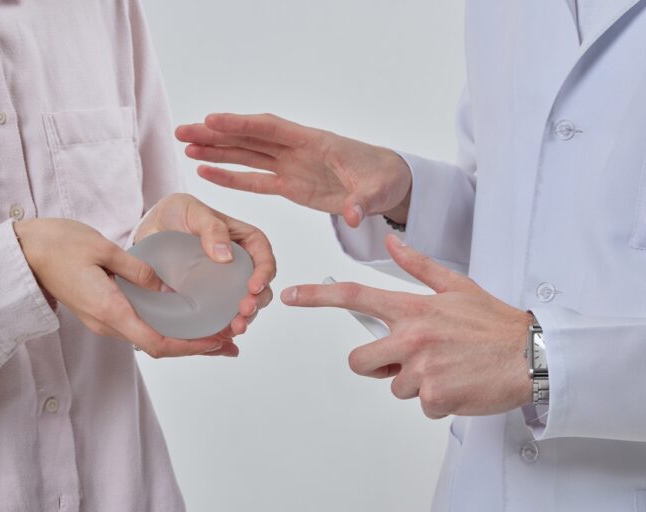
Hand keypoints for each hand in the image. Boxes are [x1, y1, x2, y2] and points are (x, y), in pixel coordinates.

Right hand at [14, 218, 236, 357]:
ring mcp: (104, 321)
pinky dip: (168, 329)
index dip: (191, 346)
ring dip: (185, 340)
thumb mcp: (103, 249)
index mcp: (110, 310)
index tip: (218, 340)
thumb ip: (137, 270)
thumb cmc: (58, 246)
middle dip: (196, 347)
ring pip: (152, 339)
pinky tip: (186, 321)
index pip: (157, 341)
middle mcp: (108, 324)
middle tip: (230, 344)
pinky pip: (142, 328)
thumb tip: (166, 287)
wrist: (23, 254)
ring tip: (218, 335)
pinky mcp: (104, 313)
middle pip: (160, 346)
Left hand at [135, 193, 276, 355]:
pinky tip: (223, 337)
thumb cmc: (175, 213)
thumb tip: (226, 255)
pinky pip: (222, 317)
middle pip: (259, 286)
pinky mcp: (209, 300)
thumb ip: (212, 228)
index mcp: (243, 240)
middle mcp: (238, 265)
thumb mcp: (193, 211)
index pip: (263, 256)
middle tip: (244, 311)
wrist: (149, 231)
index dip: (264, 272)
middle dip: (257, 302)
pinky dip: (225, 329)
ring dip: (245, 319)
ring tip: (235, 328)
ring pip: (244, 305)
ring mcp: (225, 285)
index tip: (253, 286)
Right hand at [175, 113, 412, 226]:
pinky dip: (231, 176)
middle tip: (183, 131)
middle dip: (216, 134)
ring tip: (186, 147)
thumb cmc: (385, 178)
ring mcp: (291, 167)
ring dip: (216, 151)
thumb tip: (350, 215)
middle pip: (249, 138)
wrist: (390, 185)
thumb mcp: (377, 189)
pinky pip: (255, 179)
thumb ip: (361, 200)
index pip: (271, 129)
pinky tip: (206, 171)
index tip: (212, 121)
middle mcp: (296, 150)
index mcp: (314, 142)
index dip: (241, 124)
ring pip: (247, 155)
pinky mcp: (290, 186)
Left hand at [280, 235, 532, 417]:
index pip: (355, 297)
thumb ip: (418, 265)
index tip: (289, 296)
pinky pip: (421, 404)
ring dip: (415, 383)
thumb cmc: (494, 322)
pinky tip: (459, 383)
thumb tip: (393, 241)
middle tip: (409, 360)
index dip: (316, 297)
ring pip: (394, 386)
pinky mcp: (436, 395)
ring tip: (447, 368)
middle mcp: (412, 335)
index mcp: (413, 308)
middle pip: (360, 361)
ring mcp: (422, 367)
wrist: (532, 354)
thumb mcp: (456, 286)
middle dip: (378, 365)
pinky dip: (438, 400)